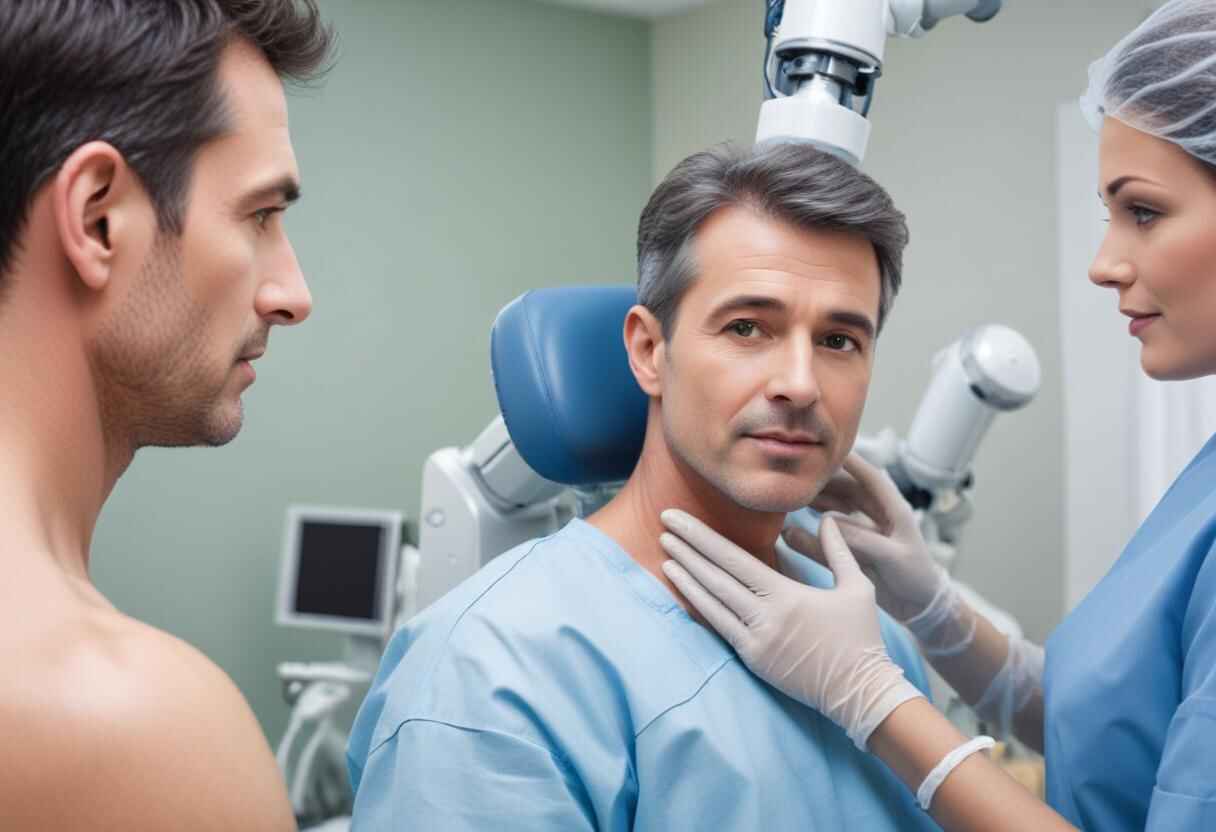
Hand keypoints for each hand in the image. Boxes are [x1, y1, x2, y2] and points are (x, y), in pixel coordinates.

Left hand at [659, 511, 921, 749]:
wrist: (861, 692)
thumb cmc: (861, 637)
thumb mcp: (857, 587)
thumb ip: (838, 550)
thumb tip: (826, 518)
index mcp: (786, 595)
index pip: (732, 559)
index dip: (700, 537)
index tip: (677, 518)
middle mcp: (764, 617)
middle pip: (714, 577)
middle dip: (685, 549)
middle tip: (662, 523)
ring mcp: (755, 642)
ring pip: (711, 604)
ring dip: (686, 577)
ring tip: (665, 554)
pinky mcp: (754, 661)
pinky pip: (720, 629)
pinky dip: (700, 607)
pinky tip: (685, 591)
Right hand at [791, 452, 943, 621]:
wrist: (921, 607)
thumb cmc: (916, 577)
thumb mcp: (893, 557)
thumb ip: (863, 541)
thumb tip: (827, 523)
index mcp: (895, 510)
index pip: (871, 478)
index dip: (851, 461)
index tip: (827, 449)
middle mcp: (878, 516)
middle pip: (848, 490)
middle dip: (825, 482)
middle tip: (799, 476)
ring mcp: (865, 533)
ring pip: (836, 510)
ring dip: (817, 504)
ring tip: (793, 497)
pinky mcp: (854, 551)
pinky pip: (829, 539)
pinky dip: (812, 535)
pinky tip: (791, 531)